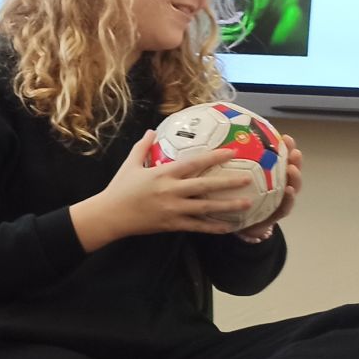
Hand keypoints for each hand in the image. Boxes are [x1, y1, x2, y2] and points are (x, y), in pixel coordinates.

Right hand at [71, 130, 257, 249]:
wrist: (110, 215)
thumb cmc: (119, 188)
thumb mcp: (130, 164)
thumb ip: (143, 147)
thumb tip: (151, 130)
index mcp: (163, 174)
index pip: (194, 163)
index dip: (214, 157)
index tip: (231, 151)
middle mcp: (172, 191)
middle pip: (205, 186)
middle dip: (228, 182)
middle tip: (248, 179)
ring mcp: (173, 209)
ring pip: (206, 208)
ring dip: (228, 206)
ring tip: (247, 203)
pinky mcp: (172, 224)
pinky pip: (197, 226)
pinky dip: (213, 227)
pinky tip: (229, 228)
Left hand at [235, 135, 303, 242]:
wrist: (237, 225)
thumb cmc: (233, 198)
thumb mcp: (230, 179)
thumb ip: (228, 165)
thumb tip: (216, 143)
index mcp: (268, 176)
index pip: (279, 159)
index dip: (285, 148)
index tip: (285, 137)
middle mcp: (277, 186)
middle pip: (290, 170)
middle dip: (295, 160)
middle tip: (294, 151)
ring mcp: (279, 200)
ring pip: (292, 186)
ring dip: (295, 177)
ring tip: (292, 169)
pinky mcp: (276, 214)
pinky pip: (285, 206)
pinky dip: (289, 198)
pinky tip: (288, 191)